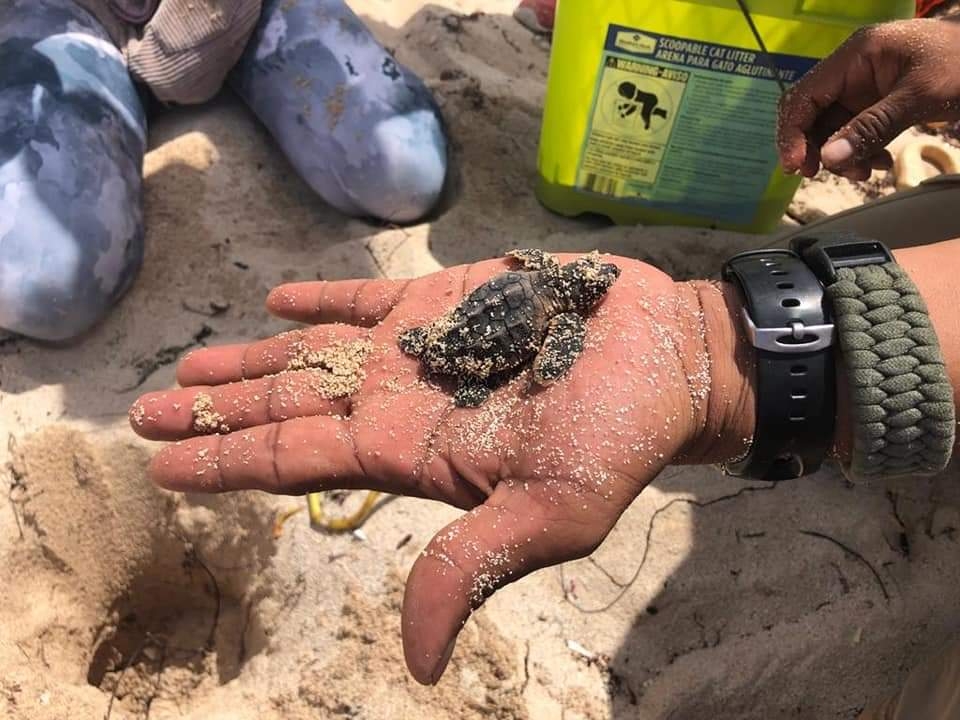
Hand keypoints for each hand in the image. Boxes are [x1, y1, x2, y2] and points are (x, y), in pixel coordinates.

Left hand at [128, 254, 752, 683]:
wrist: (664, 358)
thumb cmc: (615, 436)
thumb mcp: (552, 514)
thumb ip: (473, 567)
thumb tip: (417, 661)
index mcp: (409, 453)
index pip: (294, 460)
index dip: (225, 461)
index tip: (160, 465)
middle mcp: (396, 402)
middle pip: (284, 408)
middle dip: (214, 412)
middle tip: (146, 411)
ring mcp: (413, 347)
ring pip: (309, 353)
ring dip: (249, 360)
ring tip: (189, 364)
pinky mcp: (442, 298)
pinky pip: (362, 300)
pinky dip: (317, 300)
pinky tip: (275, 301)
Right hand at [778, 18, 959, 178]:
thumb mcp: (919, 96)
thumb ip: (872, 127)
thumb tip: (828, 159)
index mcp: (856, 56)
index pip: (804, 96)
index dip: (792, 133)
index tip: (797, 166)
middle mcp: (852, 71)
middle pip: (811, 115)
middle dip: (815, 148)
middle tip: (822, 174)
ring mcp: (863, 89)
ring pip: (831, 129)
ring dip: (841, 156)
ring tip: (867, 170)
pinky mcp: (876, 104)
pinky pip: (853, 133)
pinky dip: (859, 153)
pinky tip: (879, 163)